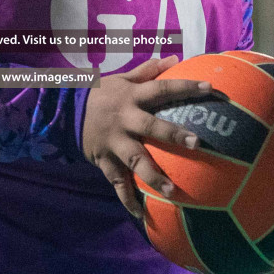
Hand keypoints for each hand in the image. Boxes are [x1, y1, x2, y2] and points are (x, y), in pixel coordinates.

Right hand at [81, 56, 213, 218]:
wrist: (64, 110)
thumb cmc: (101, 93)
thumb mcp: (122, 78)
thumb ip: (148, 71)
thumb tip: (176, 59)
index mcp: (131, 97)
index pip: (161, 89)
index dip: (184, 87)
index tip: (209, 88)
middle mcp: (124, 119)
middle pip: (151, 126)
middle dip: (173, 134)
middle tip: (197, 143)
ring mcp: (113, 142)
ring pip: (134, 159)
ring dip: (153, 175)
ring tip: (171, 191)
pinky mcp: (104, 160)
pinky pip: (117, 182)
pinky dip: (128, 199)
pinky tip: (141, 214)